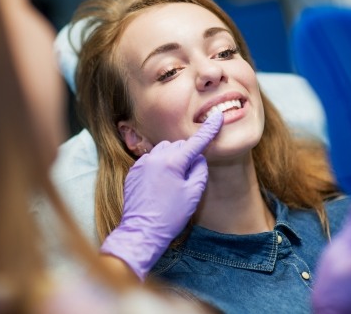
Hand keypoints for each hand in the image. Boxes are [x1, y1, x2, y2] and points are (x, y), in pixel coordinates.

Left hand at [100, 112, 222, 280]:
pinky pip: (151, 161)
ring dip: (172, 159)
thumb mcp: (193, 194)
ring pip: (163, 151)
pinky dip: (159, 167)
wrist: (141, 232)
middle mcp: (155, 157)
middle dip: (187, 155)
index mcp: (172, 162)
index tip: (217, 118)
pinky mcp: (133, 172)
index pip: (196, 142)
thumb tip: (198, 158)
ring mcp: (141, 164)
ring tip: (173, 183)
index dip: (209, 130)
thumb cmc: (170, 216)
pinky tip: (160, 186)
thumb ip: (200, 170)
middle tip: (189, 178)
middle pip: (178, 146)